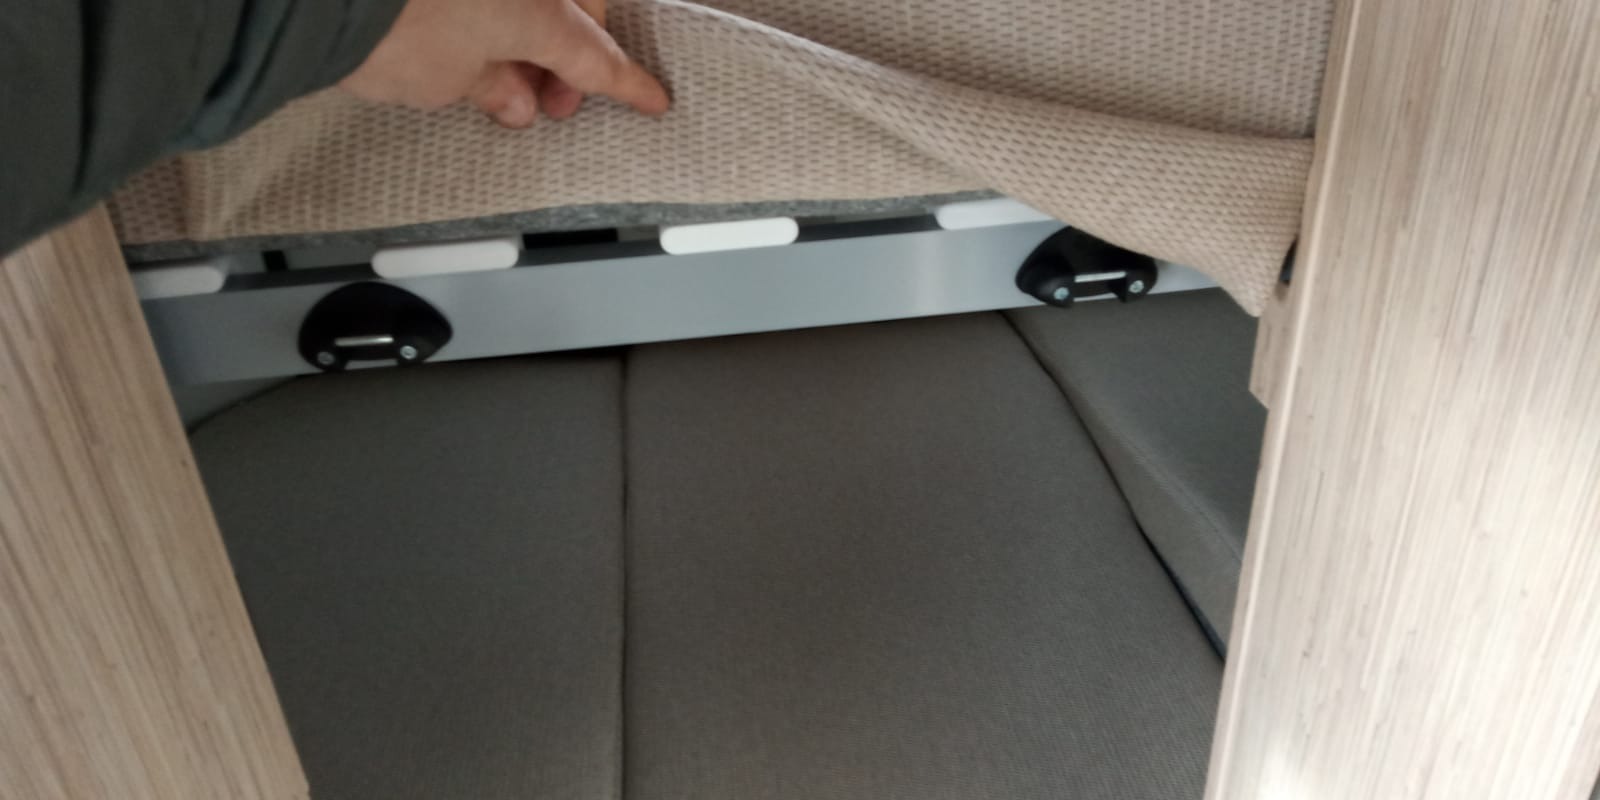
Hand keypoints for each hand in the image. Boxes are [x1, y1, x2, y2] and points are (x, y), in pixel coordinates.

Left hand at [340, 0, 669, 127]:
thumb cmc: (384, 23)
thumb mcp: (446, 79)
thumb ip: (491, 86)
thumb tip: (509, 93)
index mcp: (544, 9)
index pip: (600, 59)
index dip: (629, 87)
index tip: (653, 100)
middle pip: (572, 13)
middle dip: (565, 57)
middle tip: (547, 99)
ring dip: (525, 32)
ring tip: (500, 74)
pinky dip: (491, 11)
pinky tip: (470, 36)